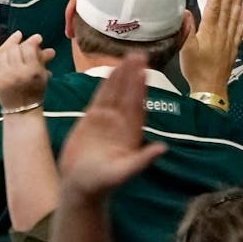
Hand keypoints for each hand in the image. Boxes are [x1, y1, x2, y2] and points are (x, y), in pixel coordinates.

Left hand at [0, 34, 54, 111]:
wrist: (21, 110)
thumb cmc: (35, 92)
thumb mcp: (42, 75)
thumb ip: (40, 56)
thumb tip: (38, 37)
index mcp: (32, 71)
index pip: (29, 47)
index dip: (32, 42)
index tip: (36, 41)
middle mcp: (18, 72)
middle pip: (15, 49)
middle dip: (20, 47)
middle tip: (24, 51)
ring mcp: (5, 76)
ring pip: (5, 54)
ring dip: (11, 54)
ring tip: (16, 59)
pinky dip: (3, 62)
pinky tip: (8, 66)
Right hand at [58, 53, 167, 199]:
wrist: (80, 187)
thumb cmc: (101, 184)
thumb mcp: (122, 173)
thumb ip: (141, 160)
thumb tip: (163, 148)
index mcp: (131, 134)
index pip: (136, 106)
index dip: (140, 88)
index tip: (144, 71)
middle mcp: (121, 124)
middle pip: (127, 94)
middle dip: (132, 75)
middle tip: (138, 54)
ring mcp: (106, 121)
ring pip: (114, 93)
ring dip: (120, 76)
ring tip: (125, 58)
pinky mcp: (91, 121)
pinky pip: (99, 99)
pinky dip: (104, 86)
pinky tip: (109, 73)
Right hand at [180, 0, 242, 93]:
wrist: (210, 87)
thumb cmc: (196, 68)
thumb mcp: (186, 49)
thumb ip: (186, 30)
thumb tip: (185, 11)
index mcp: (209, 31)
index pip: (214, 7)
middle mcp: (221, 32)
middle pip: (226, 9)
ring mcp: (229, 39)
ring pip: (234, 17)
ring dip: (237, 2)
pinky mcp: (233, 47)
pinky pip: (239, 29)